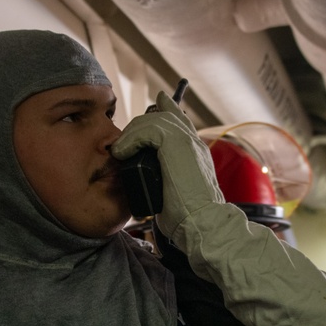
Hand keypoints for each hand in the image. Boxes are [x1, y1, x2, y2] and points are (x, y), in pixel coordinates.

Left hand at [111, 91, 223, 241]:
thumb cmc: (190, 218)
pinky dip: (131, 139)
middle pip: (164, 116)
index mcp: (196, 152)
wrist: (204, 222)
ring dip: (132, 134)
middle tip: (122, 144)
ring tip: (120, 152)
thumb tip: (149, 183)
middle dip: (139, 125)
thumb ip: (166, 180)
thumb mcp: (175, 194)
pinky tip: (123, 153)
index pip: (180, 121)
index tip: (157, 103)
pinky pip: (148, 129)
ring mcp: (188, 141)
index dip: (167, 109)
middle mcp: (194, 142)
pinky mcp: (177, 144)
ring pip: (154, 120)